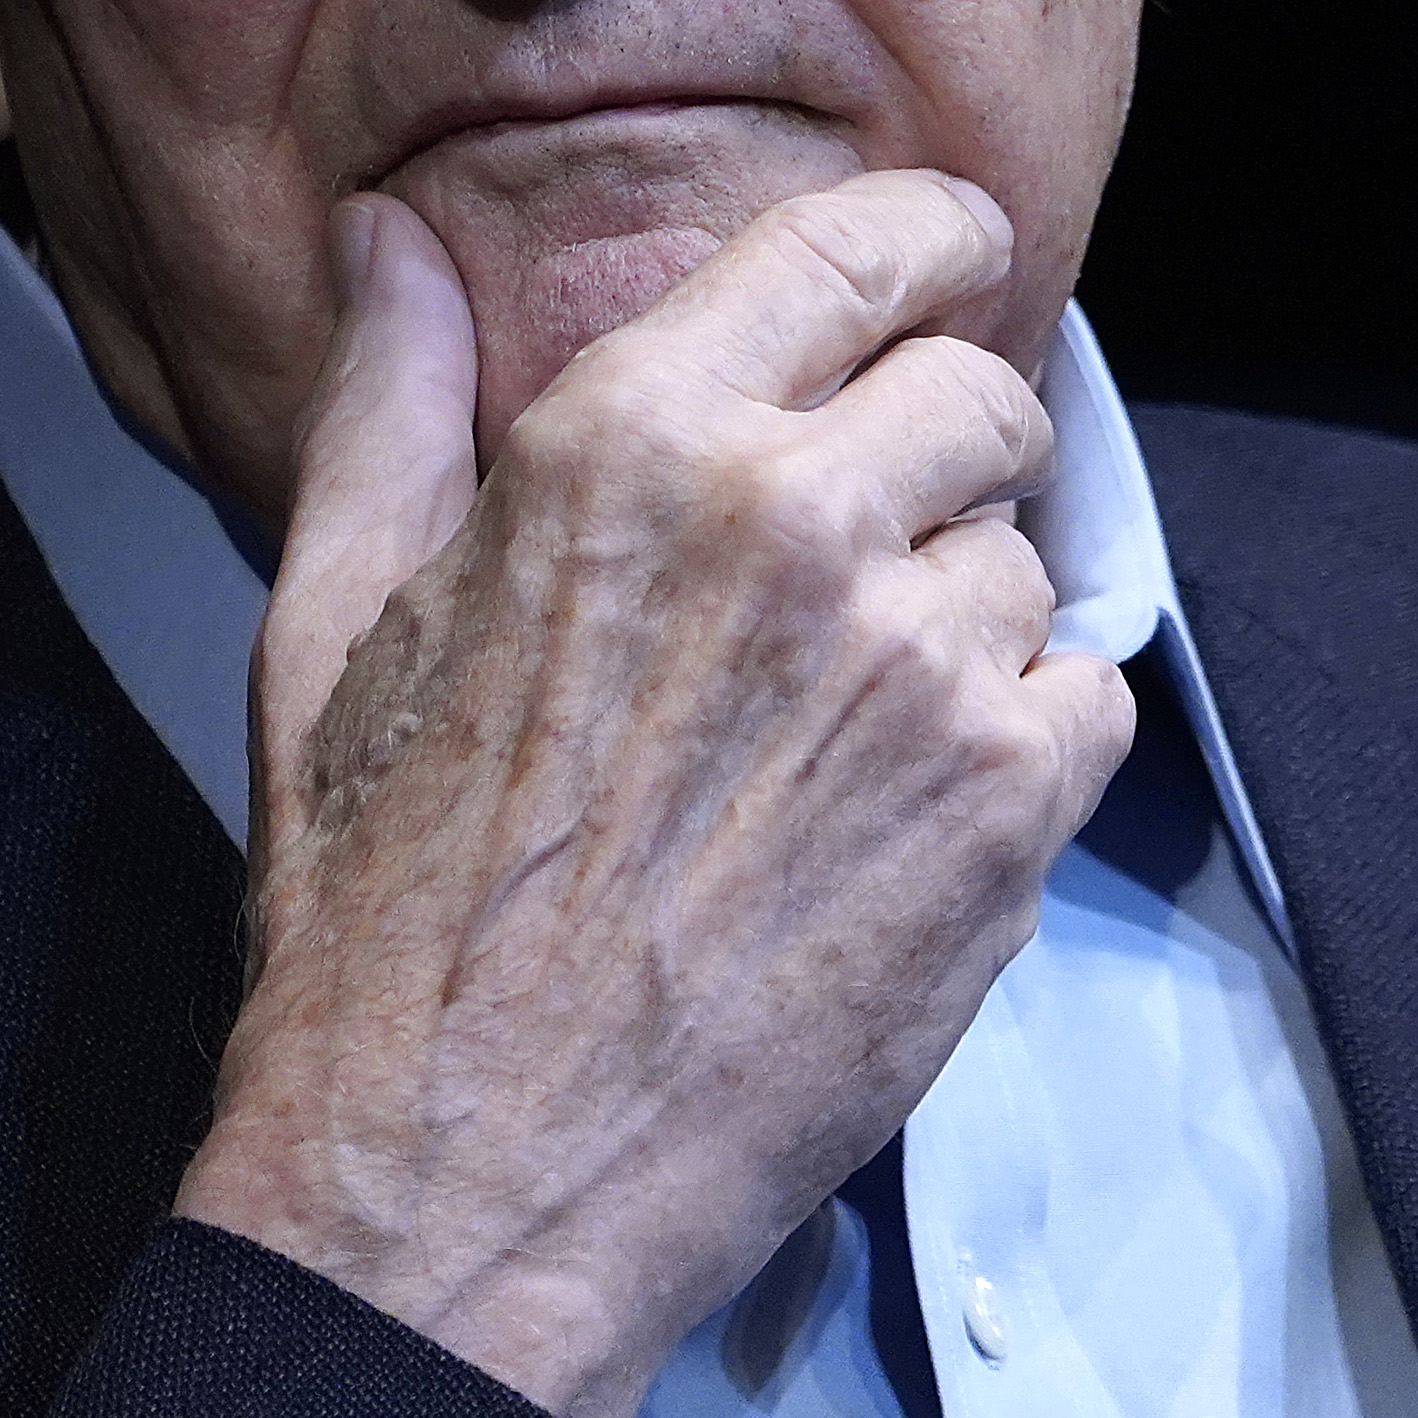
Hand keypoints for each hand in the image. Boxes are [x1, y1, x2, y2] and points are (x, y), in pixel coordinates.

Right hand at [168, 168, 1139, 1417]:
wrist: (461, 1175)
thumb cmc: (385, 918)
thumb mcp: (332, 626)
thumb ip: (381, 406)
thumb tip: (391, 245)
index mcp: (631, 440)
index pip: (862, 245)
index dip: (931, 242)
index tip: (951, 259)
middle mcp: (795, 519)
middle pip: (981, 390)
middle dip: (945, 449)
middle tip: (871, 546)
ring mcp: (917, 666)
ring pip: (1026, 556)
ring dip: (964, 620)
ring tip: (835, 732)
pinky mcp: (1006, 809)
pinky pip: (1085, 694)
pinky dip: (1024, 742)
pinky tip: (897, 812)